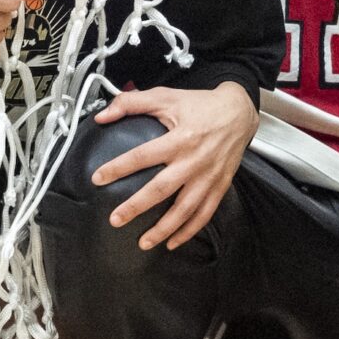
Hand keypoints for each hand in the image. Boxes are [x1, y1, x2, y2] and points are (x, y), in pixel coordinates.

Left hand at [90, 84, 259, 249]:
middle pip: (162, 189)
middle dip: (137, 206)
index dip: (119, 167)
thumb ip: (131, 103)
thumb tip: (102, 116)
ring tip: (143, 242)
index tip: (98, 178)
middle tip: (116, 220)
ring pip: (185, 209)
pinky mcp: (219, 186)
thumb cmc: (201, 105)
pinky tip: (173, 242)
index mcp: (180, 138)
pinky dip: (189, 231)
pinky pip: (204, 214)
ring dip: (163, 228)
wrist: (239, 112)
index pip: (143, 155)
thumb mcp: (166, 96)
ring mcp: (209, 176)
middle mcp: (195, 160)